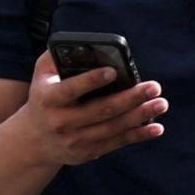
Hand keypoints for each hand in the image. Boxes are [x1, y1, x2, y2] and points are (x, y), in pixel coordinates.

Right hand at [13, 50, 165, 168]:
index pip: (71, 89)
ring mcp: (75, 140)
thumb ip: (56, 58)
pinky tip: (156, 127)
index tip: (113, 71)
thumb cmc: (44, 98)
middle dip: (130, 98)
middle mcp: (61, 121)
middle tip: (154, 87)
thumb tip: (78, 43)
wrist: (34, 141)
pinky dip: (138, 135)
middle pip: (101, 109)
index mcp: (49, 99)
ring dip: (140, 116)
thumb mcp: (41, 77)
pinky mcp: (88, 152)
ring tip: (161, 103)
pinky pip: (117, 143)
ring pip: (113, 127)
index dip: (91, 80)